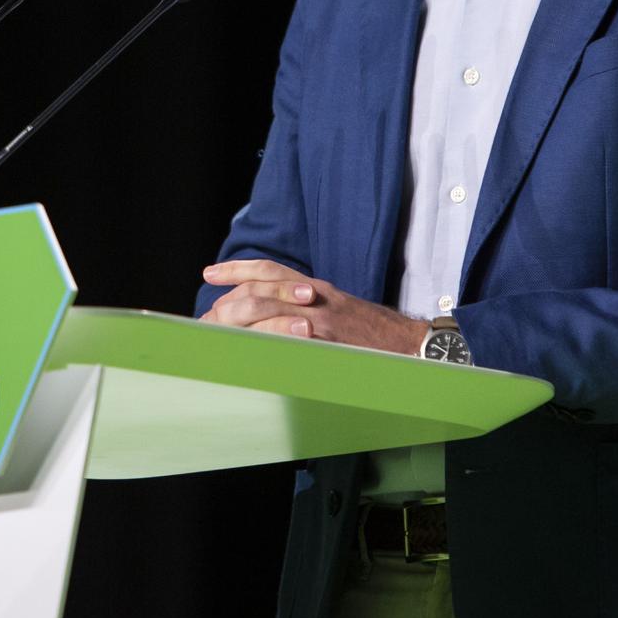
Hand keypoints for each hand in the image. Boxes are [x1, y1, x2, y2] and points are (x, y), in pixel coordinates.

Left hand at [200, 259, 428, 354]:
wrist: (409, 345)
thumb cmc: (373, 334)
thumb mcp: (337, 310)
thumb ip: (306, 309)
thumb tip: (272, 317)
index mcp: (315, 288)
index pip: (269, 270)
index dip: (237, 270)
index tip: (210, 273)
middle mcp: (315, 296)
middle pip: (260, 288)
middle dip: (229, 300)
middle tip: (207, 313)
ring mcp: (320, 319)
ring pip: (268, 309)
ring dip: (238, 320)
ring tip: (217, 331)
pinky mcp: (327, 341)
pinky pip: (287, 338)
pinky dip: (264, 341)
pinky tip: (245, 348)